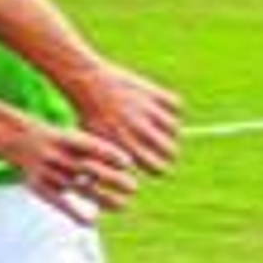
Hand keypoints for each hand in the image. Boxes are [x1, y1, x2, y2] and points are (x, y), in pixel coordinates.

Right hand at [10, 118, 138, 224]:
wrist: (20, 140)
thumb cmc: (58, 141)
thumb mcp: (74, 137)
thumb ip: (96, 149)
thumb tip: (128, 164)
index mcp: (68, 139)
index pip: (93, 147)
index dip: (112, 154)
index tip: (129, 164)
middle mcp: (59, 156)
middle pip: (90, 169)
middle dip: (113, 179)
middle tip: (134, 188)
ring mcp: (50, 173)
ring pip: (80, 188)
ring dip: (103, 199)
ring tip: (123, 206)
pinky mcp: (41, 188)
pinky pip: (60, 203)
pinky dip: (75, 214)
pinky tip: (91, 223)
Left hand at [63, 61, 182, 175]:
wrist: (87, 82)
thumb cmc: (88, 116)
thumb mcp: (94, 143)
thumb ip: (110, 163)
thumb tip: (123, 180)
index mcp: (125, 146)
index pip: (159, 168)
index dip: (159, 167)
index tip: (155, 161)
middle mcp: (139, 130)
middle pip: (172, 151)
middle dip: (168, 151)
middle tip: (160, 145)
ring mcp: (148, 111)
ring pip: (175, 128)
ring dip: (168, 128)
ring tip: (155, 125)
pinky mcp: (153, 92)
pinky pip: (176, 105)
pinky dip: (170, 106)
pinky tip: (157, 108)